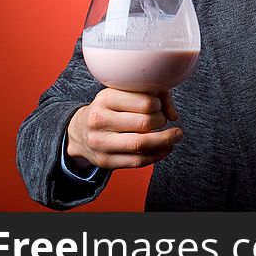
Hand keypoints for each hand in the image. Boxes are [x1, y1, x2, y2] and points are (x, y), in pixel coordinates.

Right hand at [66, 87, 181, 169]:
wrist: (79, 131)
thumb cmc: (110, 109)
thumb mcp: (123, 94)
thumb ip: (153, 96)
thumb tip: (174, 116)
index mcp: (105, 98)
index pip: (145, 102)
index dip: (159, 105)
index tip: (159, 106)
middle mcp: (100, 120)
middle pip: (145, 124)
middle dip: (162, 122)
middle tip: (164, 120)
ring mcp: (101, 143)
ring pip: (142, 144)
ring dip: (165, 141)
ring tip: (176, 136)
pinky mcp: (106, 161)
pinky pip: (138, 161)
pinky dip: (158, 155)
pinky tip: (166, 148)